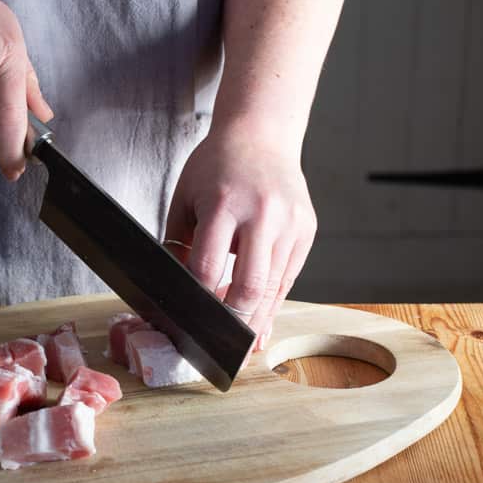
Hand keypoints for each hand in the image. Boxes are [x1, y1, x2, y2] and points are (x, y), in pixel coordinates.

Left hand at [165, 122, 316, 349]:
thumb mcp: (186, 197)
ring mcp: (291, 223)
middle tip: (221, 349)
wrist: (262, 133)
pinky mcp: (306, 230)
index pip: (210, 266)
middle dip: (233, 323)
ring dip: (256, 320)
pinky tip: (262, 321)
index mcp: (225, 203)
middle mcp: (263, 214)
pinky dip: (273, 302)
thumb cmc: (216, 164)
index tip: (191, 321)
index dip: (199, 300)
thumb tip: (176, 287)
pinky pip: (288, 276)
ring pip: (274, 288)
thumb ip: (179, 243)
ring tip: (243, 345)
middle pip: (250, 286)